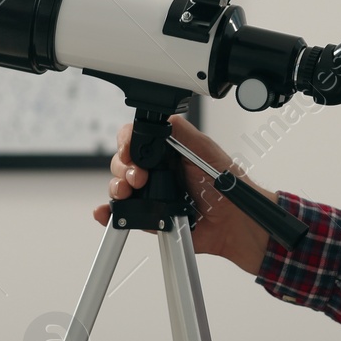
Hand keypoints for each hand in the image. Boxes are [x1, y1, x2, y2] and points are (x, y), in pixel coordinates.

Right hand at [93, 114, 274, 275]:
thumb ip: (182, 132)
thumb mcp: (205, 150)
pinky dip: (109, 212)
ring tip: (129, 191)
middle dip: (123, 168)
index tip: (130, 152)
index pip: (136, 140)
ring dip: (116, 187)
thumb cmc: (226, 187)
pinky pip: (123, 214)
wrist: (233, 223)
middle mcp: (157, 171)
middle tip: (138, 177)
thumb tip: (162, 118)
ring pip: (120, 186)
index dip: (127, 143)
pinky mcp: (149, 217)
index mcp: (167, 152)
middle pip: (123, 163)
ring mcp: (151, 194)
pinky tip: (106, 211)